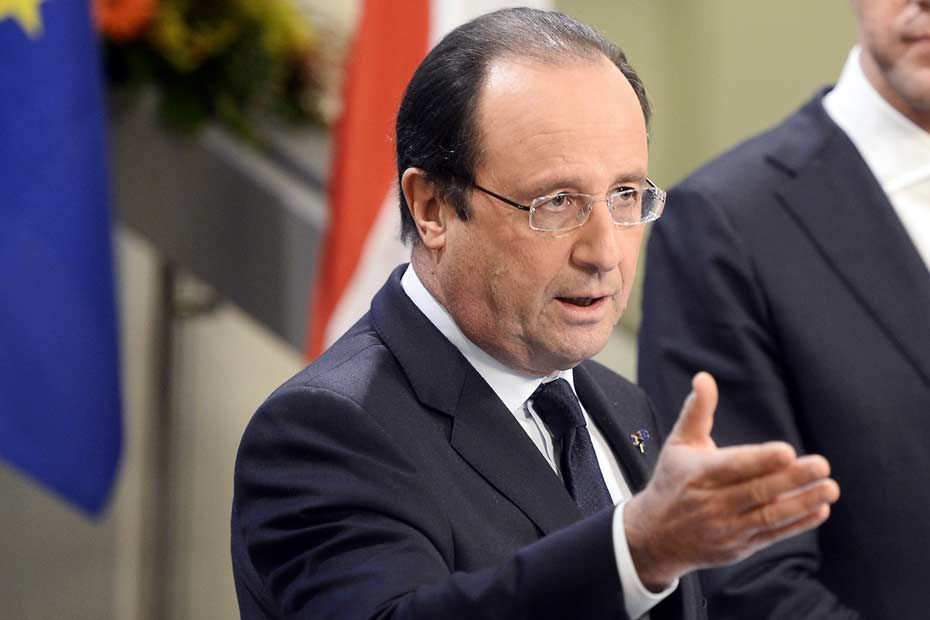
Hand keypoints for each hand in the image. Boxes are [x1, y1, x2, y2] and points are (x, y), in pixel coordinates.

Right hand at [624, 372, 839, 590]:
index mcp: (697, 475)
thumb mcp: (678, 444)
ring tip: (830, 488)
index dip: (760, 460)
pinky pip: (772, 535)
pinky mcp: (738, 547)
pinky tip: (819, 510)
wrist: (656, 537)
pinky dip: (797, 524)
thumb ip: (697, 411)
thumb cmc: (673, 480)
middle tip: (822, 465)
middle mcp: (710, 504)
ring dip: (802, 503)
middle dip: (791, 479)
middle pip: (756, 491)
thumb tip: (704, 377)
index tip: (788, 451)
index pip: (732, 467)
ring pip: (769, 516)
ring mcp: (726, 529)